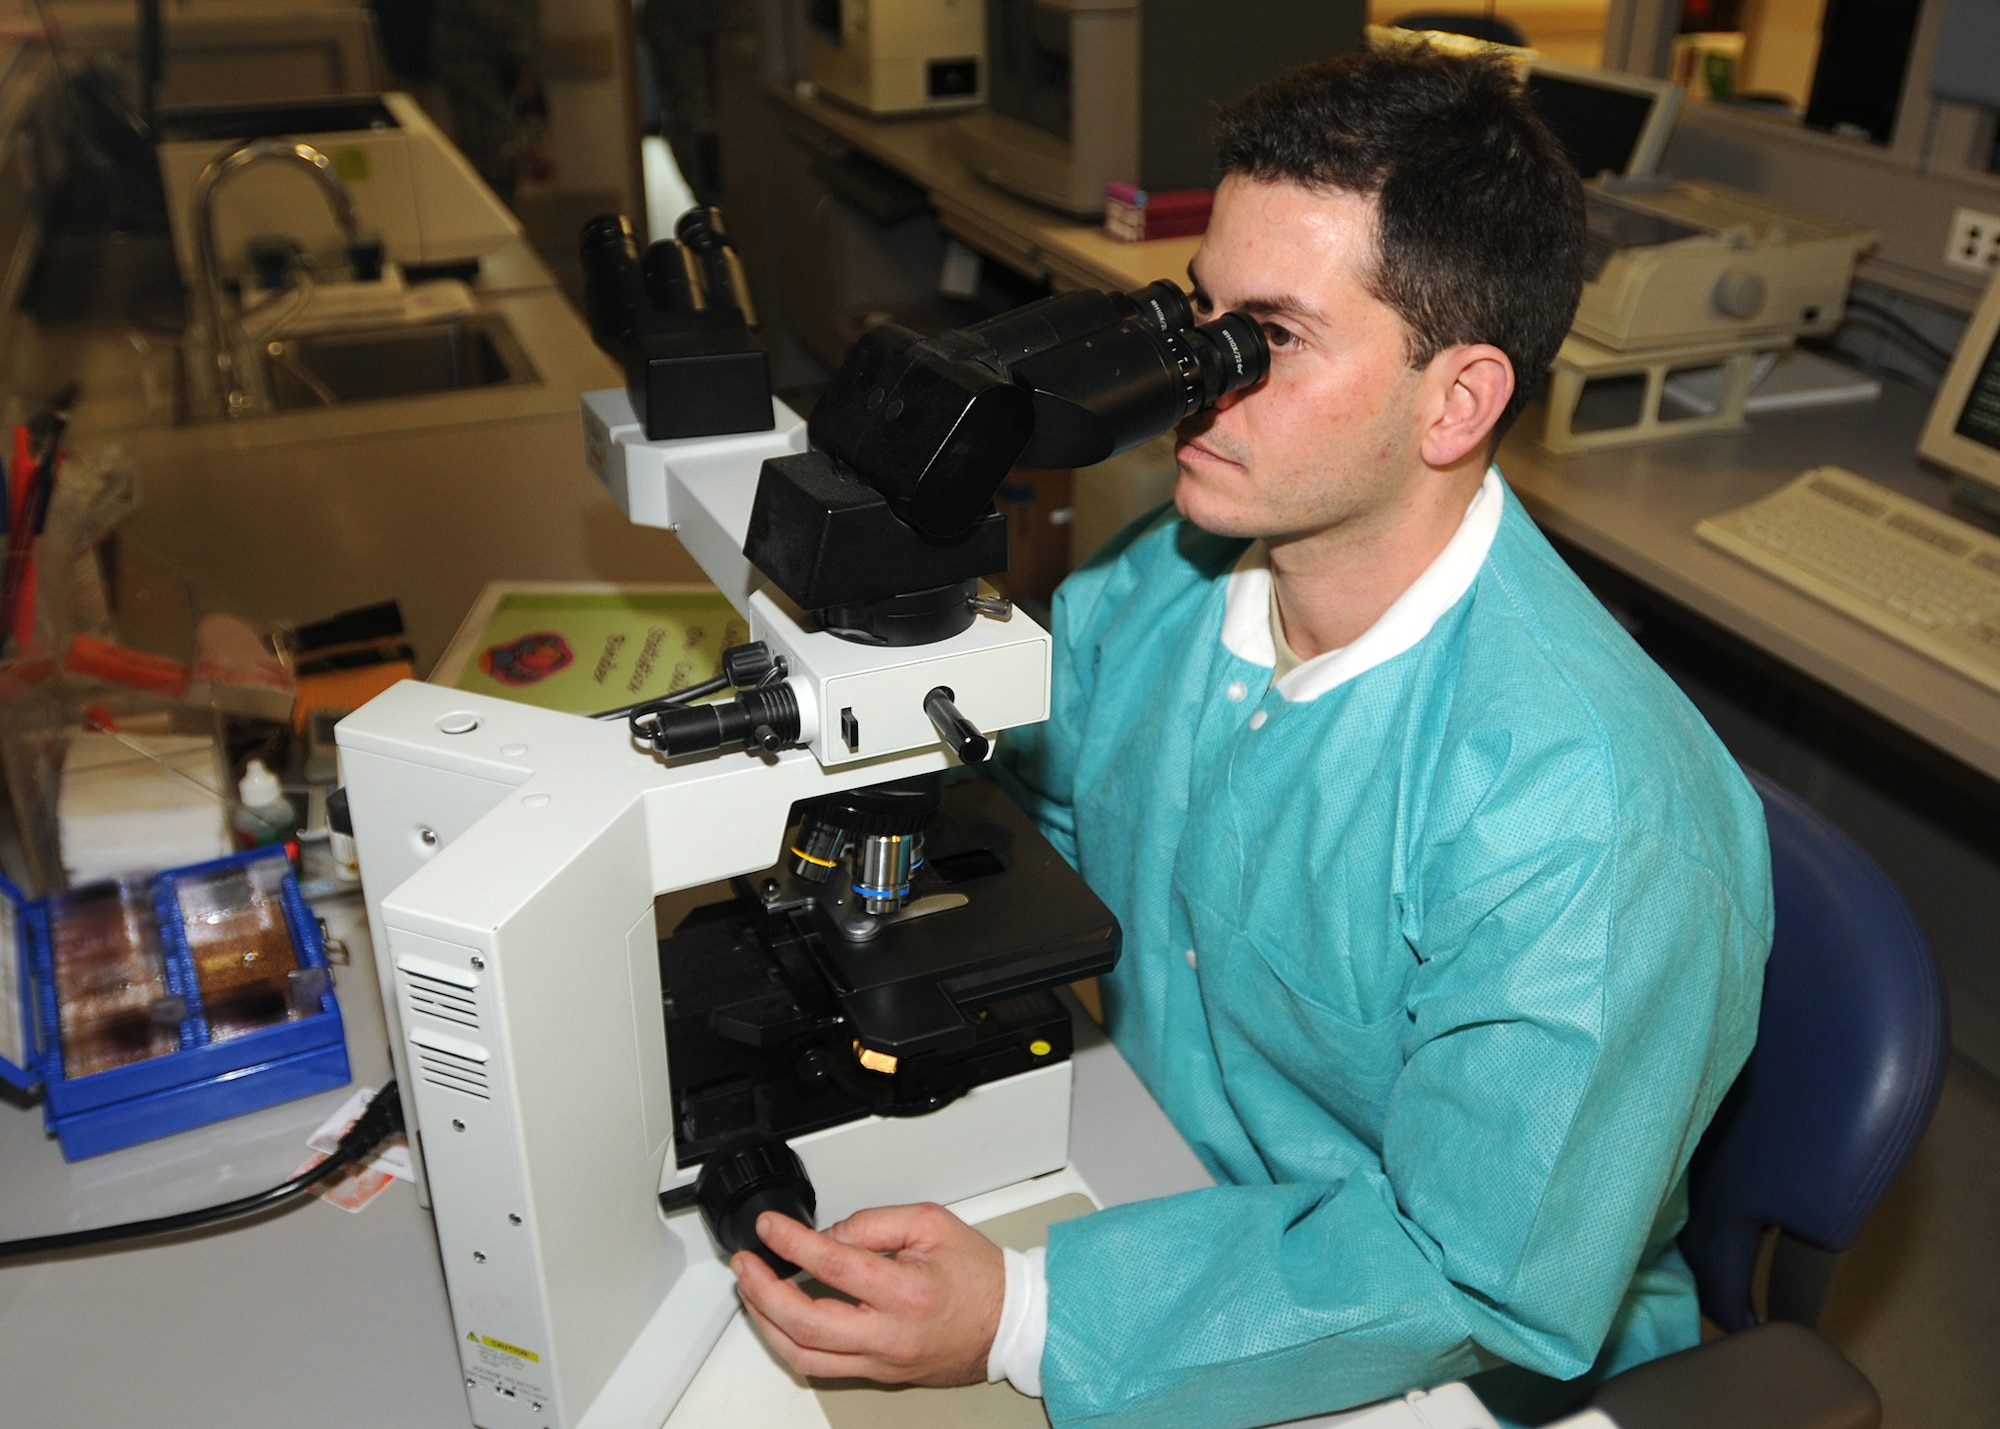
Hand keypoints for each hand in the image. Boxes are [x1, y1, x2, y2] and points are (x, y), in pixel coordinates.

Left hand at [730, 1202, 1004, 1386]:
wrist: (1010, 1323)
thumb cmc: (979, 1275)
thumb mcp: (932, 1224)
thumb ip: (874, 1224)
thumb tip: (828, 1235)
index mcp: (905, 1292)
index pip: (832, 1263)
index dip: (791, 1243)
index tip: (769, 1228)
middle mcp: (889, 1335)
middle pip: (805, 1324)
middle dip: (762, 1292)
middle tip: (746, 1264)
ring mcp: (882, 1361)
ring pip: (805, 1356)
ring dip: (767, 1324)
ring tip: (753, 1291)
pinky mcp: (879, 1373)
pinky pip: (823, 1367)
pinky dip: (793, 1342)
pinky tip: (781, 1318)